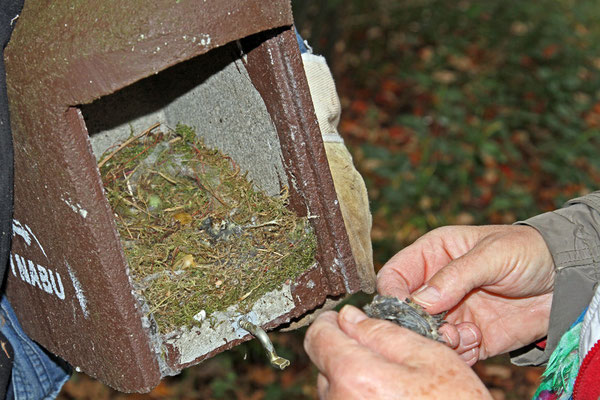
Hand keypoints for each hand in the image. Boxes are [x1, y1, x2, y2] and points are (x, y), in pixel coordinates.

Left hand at [304, 306, 491, 398]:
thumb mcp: (430, 358)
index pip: (318, 336)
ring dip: (356, 379)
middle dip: (349, 352)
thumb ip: (383, 332)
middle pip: (326, 363)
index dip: (332, 322)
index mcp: (354, 376)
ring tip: (395, 386)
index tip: (345, 318)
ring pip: (335, 388)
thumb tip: (349, 316)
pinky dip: (360, 398)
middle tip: (386, 357)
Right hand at [377, 225, 554, 363]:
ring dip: (439, 340)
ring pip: (425, 335)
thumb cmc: (528, 251)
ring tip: (463, 334)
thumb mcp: (492, 254)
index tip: (403, 308)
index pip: (396, 274)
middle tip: (439, 329)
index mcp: (433, 254)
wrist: (566, 279)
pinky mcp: (469, 336)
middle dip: (416, 324)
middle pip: (405, 310)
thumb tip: (420, 300)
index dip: (393, 292)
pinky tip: (476, 339)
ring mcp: (452, 312)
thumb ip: (455, 275)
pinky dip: (458, 353)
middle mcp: (436, 285)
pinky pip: (451, 351)